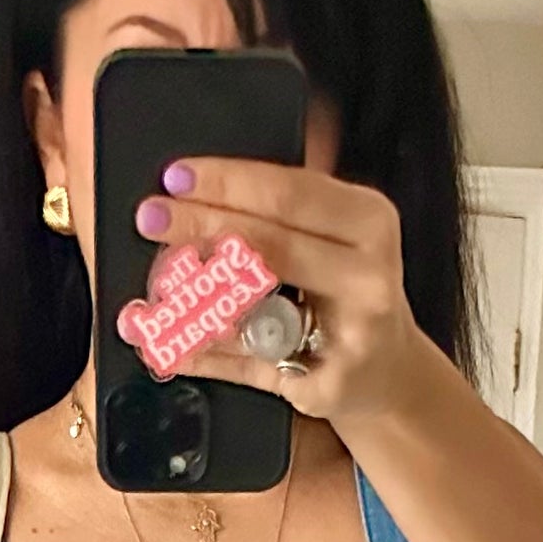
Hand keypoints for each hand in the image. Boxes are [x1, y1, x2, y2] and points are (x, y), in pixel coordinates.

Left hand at [130, 156, 425, 427]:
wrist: (390, 375)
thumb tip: (246, 156)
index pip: (288, 193)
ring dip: (192, 296)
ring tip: (156, 288)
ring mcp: (350, 334)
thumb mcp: (340, 236)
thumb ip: (292, 201)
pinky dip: (200, 354)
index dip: (226, 182)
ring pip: (254, 309)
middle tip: (152, 217)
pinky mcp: (325, 384)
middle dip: (200, 226)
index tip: (177, 177)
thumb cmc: (350, 295)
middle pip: (268, 244)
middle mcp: (367, 276)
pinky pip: (246, 365)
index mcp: (368, 224)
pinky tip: (168, 345)